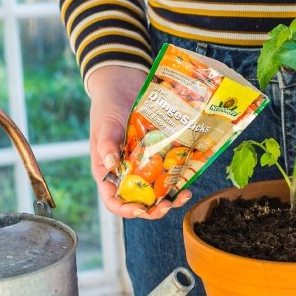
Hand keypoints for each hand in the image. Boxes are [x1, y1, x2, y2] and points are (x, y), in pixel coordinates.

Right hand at [86, 65, 191, 219]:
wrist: (124, 85)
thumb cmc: (108, 106)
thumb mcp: (105, 124)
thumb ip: (106, 142)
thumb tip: (109, 163)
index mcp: (107, 171)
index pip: (113, 200)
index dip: (126, 210)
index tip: (141, 210)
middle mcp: (127, 173)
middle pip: (140, 201)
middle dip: (154, 208)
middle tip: (168, 205)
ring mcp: (144, 166)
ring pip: (158, 191)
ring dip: (171, 198)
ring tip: (184, 194)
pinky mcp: (159, 156)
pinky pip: (170, 173)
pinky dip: (179, 180)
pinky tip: (190, 180)